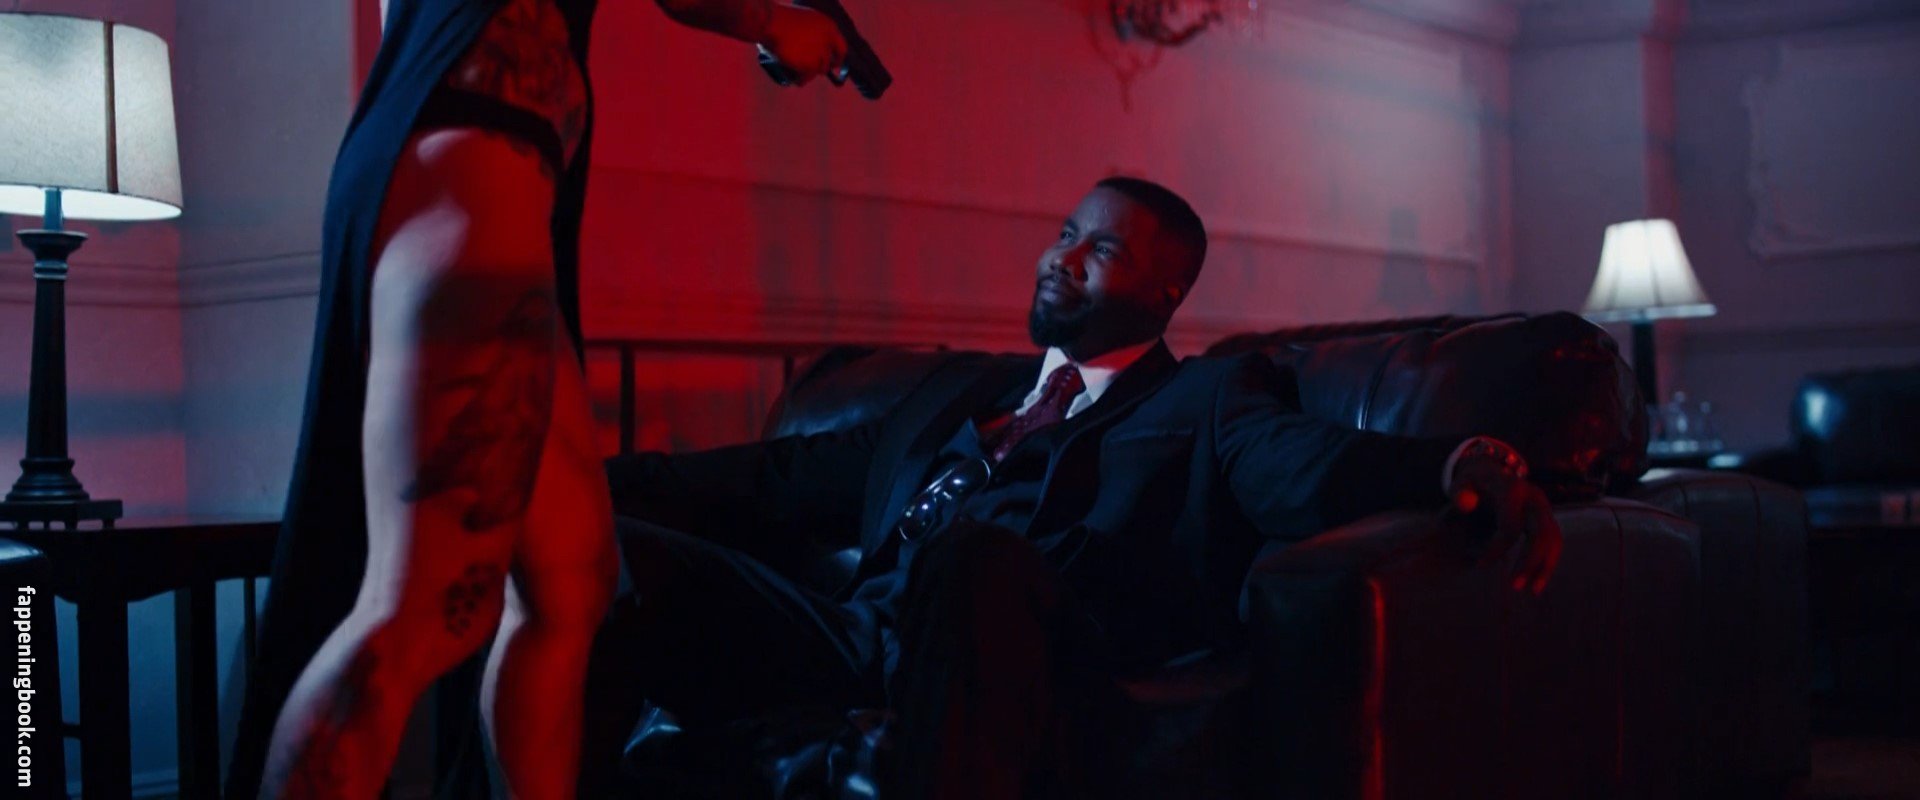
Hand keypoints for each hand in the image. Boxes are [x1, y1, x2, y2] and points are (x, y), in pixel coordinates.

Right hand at [759, 4, 846, 85]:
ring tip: (799, 72)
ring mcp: (820, 54)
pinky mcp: (810, 65)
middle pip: (830, 61)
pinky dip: (802, 80)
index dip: (838, 57)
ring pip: (819, 70)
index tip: (835, 64)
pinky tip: (797, 80)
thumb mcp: (804, 21)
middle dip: (823, 66)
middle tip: (815, 69)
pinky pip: (807, 77)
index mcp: (829, 26)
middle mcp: (828, 40)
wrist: (771, 23)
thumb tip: (812, 48)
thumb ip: (812, 33)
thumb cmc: (780, 18)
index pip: (841, 47)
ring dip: (810, 72)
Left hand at [1448, 440, 1562, 594]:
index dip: (1497, 548)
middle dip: (1529, 561)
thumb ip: (1459, 493)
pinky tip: (1537, 581)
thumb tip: (1466, 505)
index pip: (1510, 525)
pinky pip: (1553, 541)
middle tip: (1515, 587)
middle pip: (1540, 532)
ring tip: (1532, 591)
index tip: (1481, 565)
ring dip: (1544, 566)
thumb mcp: (1461, 483)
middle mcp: (1534, 497)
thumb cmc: (1472, 483)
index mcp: (1512, 489)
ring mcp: (1544, 507)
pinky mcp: (1547, 517)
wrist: (1491, 471)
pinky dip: (1548, 561)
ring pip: (1553, 539)